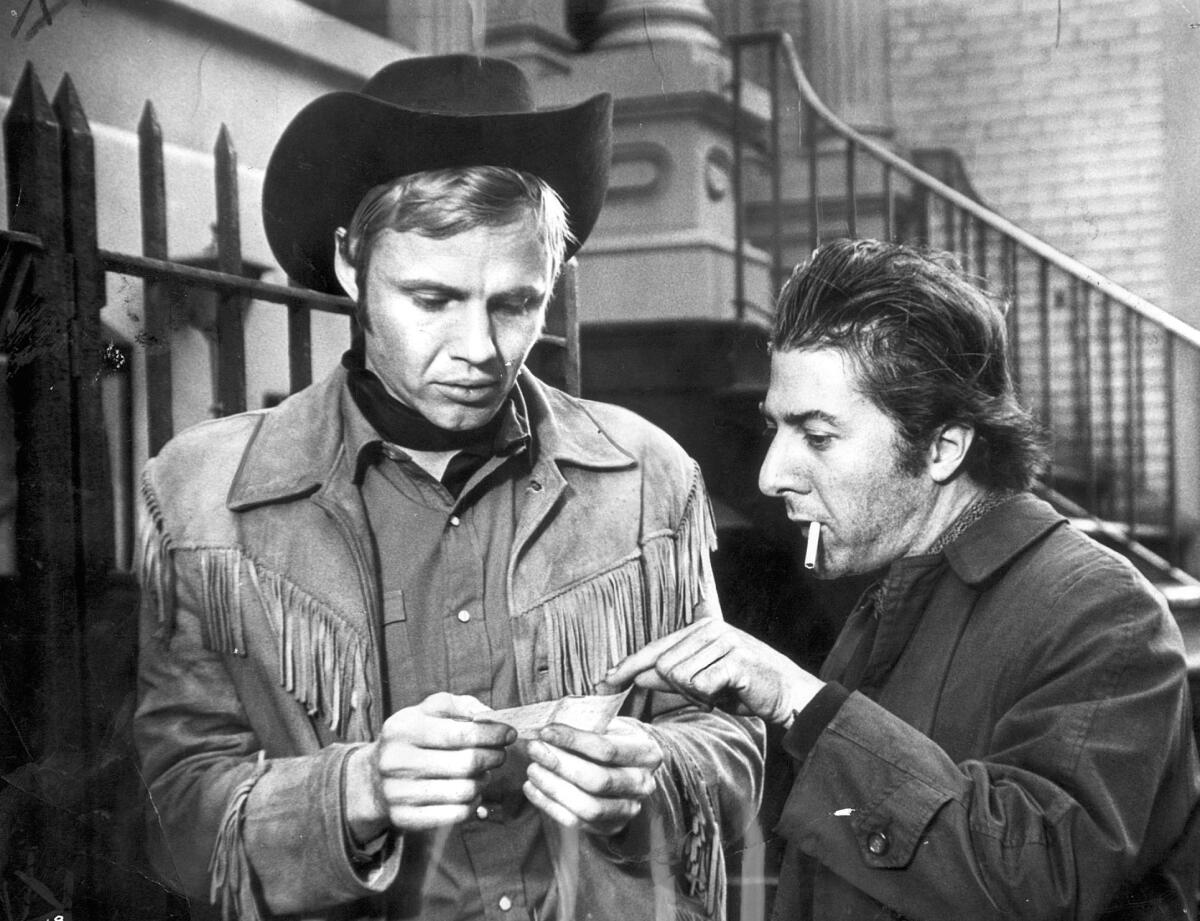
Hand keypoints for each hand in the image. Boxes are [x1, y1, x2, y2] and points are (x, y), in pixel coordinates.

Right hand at [346, 692, 515, 841]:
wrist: (373, 777)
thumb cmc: (412, 738)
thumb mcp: (429, 711)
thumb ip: (461, 706)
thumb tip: (491, 716)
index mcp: (404, 728)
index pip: (461, 733)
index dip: (492, 734)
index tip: (509, 734)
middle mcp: (397, 760)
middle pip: (467, 764)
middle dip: (493, 757)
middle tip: (500, 754)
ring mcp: (398, 793)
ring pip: (464, 791)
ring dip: (484, 781)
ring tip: (484, 773)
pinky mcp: (404, 818)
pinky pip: (455, 815)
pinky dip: (472, 804)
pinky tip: (472, 792)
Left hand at [523, 718, 662, 837]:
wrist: (632, 767)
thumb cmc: (615, 739)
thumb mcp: (610, 725)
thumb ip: (585, 726)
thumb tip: (547, 729)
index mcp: (646, 753)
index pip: (607, 749)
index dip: (573, 741)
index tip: (546, 731)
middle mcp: (643, 784)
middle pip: (598, 780)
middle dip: (561, 765)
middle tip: (535, 750)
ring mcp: (629, 809)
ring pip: (588, 807)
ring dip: (554, 788)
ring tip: (532, 769)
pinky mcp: (611, 826)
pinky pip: (576, 822)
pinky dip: (549, 806)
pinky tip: (532, 788)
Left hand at [598, 619, 823, 726]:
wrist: (788, 694)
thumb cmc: (743, 687)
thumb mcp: (702, 680)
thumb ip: (672, 675)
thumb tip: (636, 675)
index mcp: (700, 628)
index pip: (655, 648)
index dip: (629, 665)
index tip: (605, 680)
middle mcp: (710, 628)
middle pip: (664, 665)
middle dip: (678, 688)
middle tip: (709, 692)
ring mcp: (724, 640)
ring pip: (679, 676)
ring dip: (696, 694)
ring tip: (720, 690)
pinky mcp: (735, 659)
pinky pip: (700, 684)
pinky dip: (710, 696)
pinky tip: (728, 692)